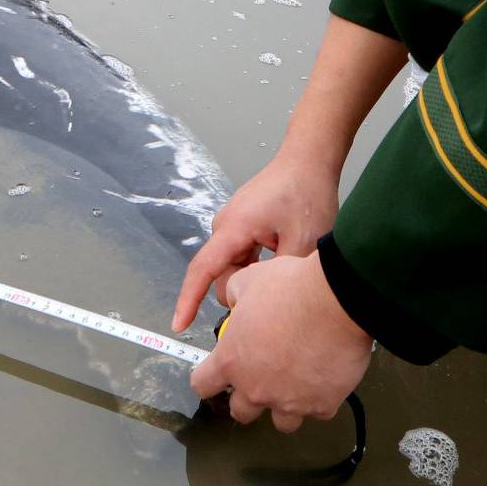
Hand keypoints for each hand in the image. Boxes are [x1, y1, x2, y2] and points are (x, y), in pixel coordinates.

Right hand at [172, 150, 339, 330]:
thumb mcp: (302, 244)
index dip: (188, 299)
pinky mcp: (243, 223)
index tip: (178, 325)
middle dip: (241, 291)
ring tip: (286, 271)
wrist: (308, 160)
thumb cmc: (306, 195)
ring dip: (252, 277)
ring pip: (233, 266)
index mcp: (234, 228)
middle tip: (278, 295)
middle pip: (220, 274)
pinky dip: (256, 266)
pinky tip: (282, 262)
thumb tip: (265, 305)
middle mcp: (225, 226)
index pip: (202, 270)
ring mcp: (233, 223)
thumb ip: (279, 278)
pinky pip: (241, 255)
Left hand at [187, 251, 371, 428]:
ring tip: (292, 383)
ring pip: (281, 421)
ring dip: (282, 405)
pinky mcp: (323, 406)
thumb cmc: (290, 288)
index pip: (202, 384)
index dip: (205, 378)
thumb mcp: (246, 280)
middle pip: (240, 412)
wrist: (337, 300)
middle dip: (245, 397)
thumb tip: (233, 303)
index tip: (213, 374)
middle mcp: (257, 388)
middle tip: (258, 377)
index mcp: (231, 360)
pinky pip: (316, 411)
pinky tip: (321, 377)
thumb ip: (233, 297)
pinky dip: (317, 399)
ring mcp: (290, 402)